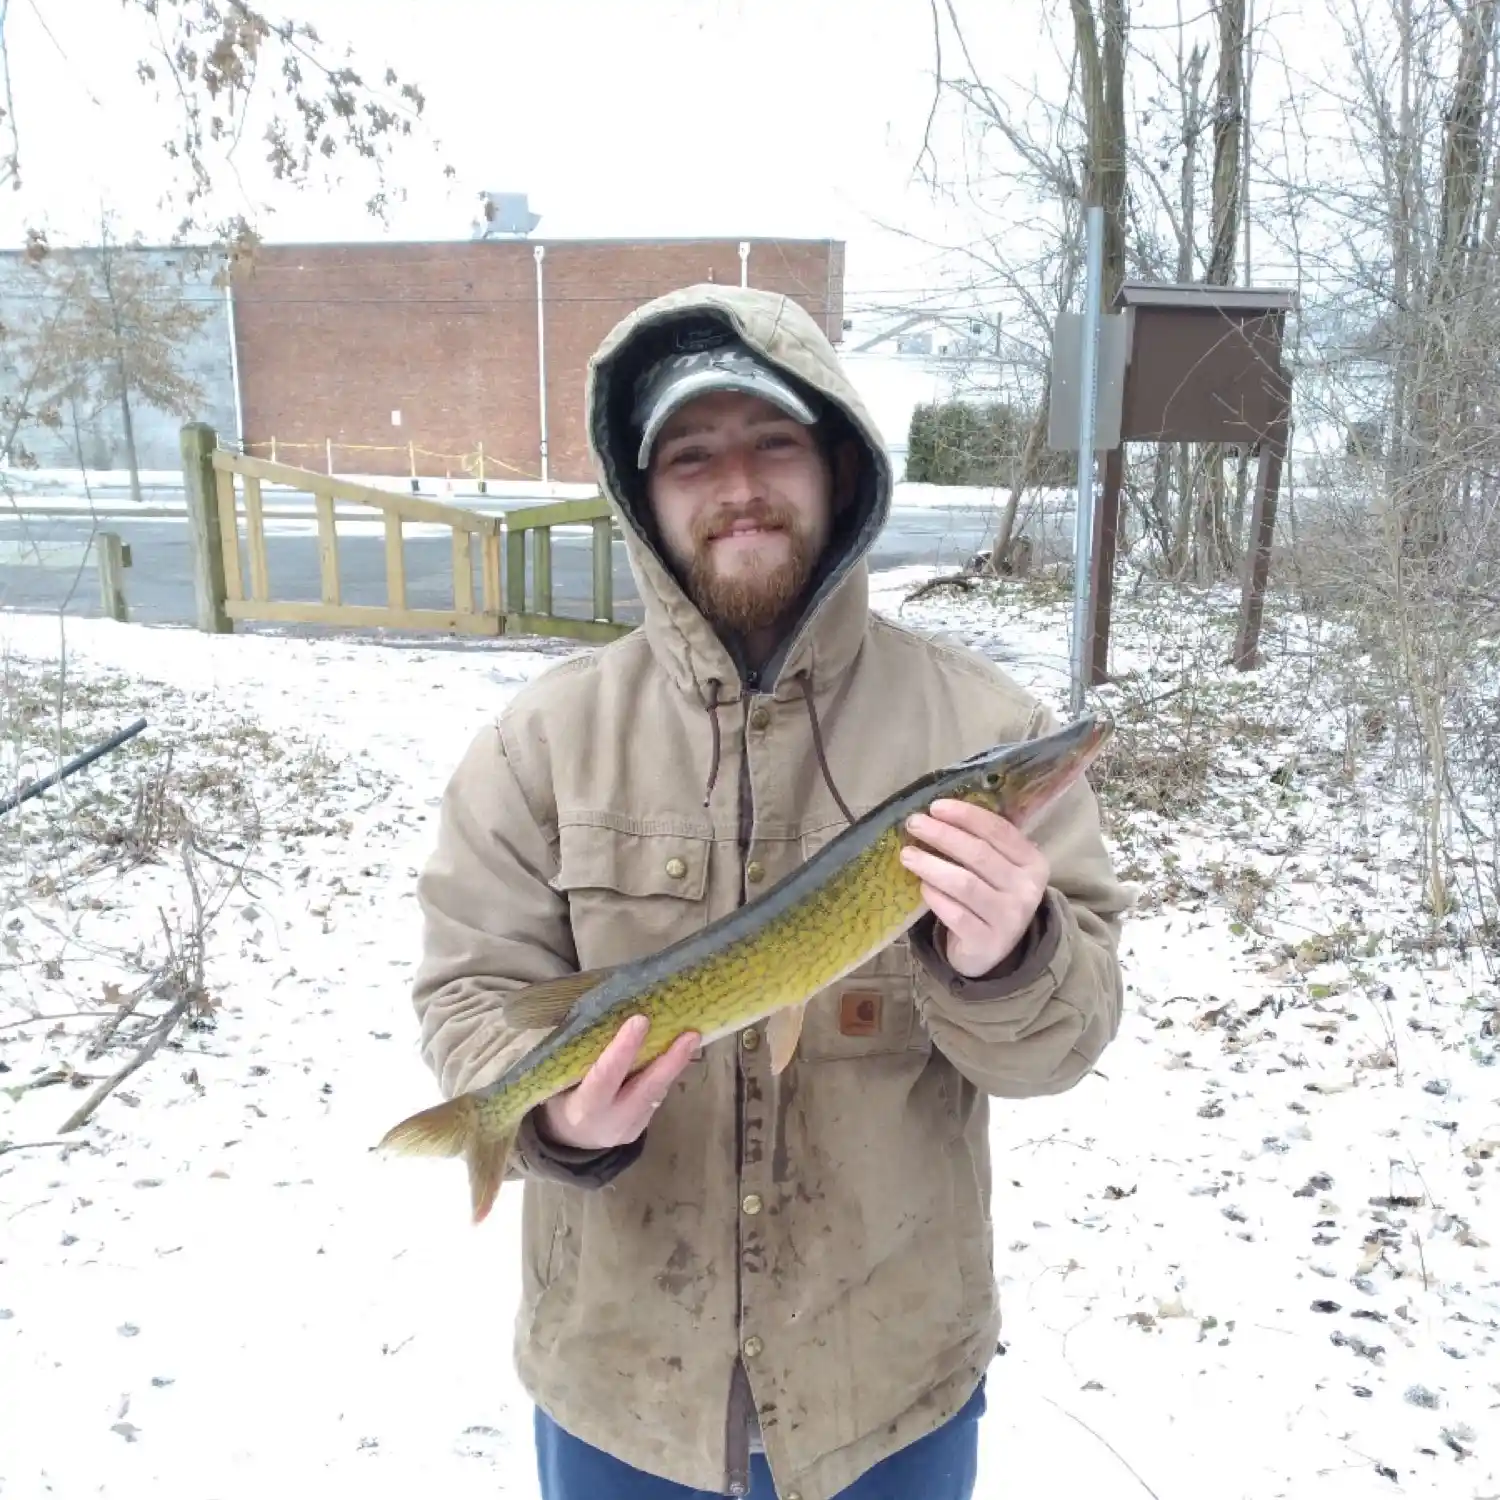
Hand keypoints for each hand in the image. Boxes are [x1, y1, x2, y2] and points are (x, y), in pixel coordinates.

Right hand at [536, 1014, 699, 1151]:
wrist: (569, 1139)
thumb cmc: (560, 1096)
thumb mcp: (559, 1081)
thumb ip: (579, 1057)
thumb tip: (603, 1013)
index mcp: (583, 1108)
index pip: (605, 1076)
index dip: (623, 1050)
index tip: (640, 1021)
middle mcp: (610, 1120)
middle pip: (645, 1090)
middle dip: (669, 1061)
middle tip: (690, 1034)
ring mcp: (630, 1127)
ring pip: (657, 1094)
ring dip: (676, 1064)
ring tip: (692, 1038)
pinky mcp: (642, 1126)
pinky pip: (656, 1096)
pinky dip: (667, 1073)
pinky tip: (679, 1052)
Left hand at [900, 799, 1049, 978]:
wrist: (993, 949)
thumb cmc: (990, 895)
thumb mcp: (999, 868)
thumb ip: (981, 842)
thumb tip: (938, 813)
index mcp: (1033, 863)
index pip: (1000, 831)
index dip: (966, 816)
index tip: (936, 806)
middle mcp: (1026, 890)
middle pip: (979, 855)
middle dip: (943, 835)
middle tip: (913, 824)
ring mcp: (1009, 918)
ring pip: (965, 884)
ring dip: (932, 865)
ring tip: (908, 855)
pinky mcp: (987, 942)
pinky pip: (956, 915)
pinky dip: (936, 897)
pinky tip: (922, 887)